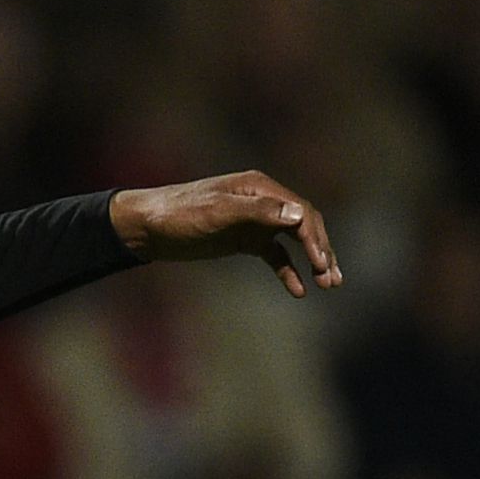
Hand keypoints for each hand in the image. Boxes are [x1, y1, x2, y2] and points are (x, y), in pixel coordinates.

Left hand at [111, 172, 342, 298]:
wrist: (147, 227)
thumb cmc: (178, 214)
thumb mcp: (217, 212)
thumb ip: (257, 212)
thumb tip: (299, 214)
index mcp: (260, 188)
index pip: (300, 212)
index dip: (315, 238)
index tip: (322, 264)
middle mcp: (263, 202)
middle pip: (304, 226)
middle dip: (321, 251)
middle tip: (333, 279)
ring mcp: (255, 222)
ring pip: (293, 242)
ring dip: (312, 261)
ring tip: (328, 284)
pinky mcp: (244, 240)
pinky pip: (274, 255)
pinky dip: (288, 271)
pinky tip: (299, 290)